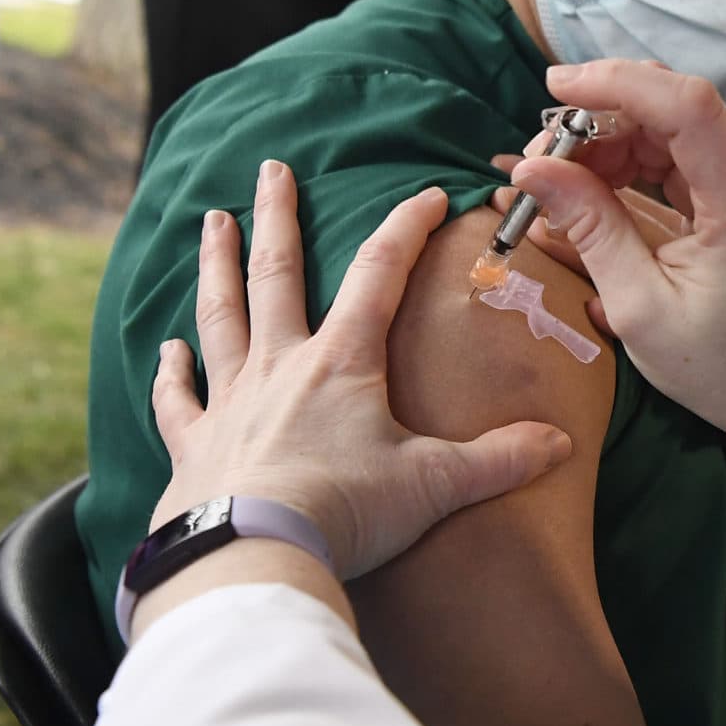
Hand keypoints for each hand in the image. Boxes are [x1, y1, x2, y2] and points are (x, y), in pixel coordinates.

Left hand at [149, 160, 573, 578]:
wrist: (252, 555)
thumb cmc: (344, 511)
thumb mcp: (435, 484)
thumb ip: (498, 459)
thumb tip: (559, 443)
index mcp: (342, 361)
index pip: (379, 274)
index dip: (407, 228)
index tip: (428, 195)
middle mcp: (281, 365)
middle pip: (277, 274)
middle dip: (278, 216)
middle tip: (271, 169)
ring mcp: (230, 401)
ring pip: (220, 315)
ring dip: (217, 265)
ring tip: (212, 222)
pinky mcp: (195, 444)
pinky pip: (179, 397)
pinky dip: (171, 371)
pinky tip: (167, 348)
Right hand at [509, 61, 725, 450]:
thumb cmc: (723, 365)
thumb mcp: (641, 309)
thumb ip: (591, 231)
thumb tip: (531, 170)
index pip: (687, 106)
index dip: (618, 84)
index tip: (553, 90)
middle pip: (668, 107)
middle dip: (594, 121)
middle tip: (537, 164)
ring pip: (664, 124)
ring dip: (603, 142)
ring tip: (554, 187)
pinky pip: (672, 149)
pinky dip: (624, 162)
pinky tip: (584, 192)